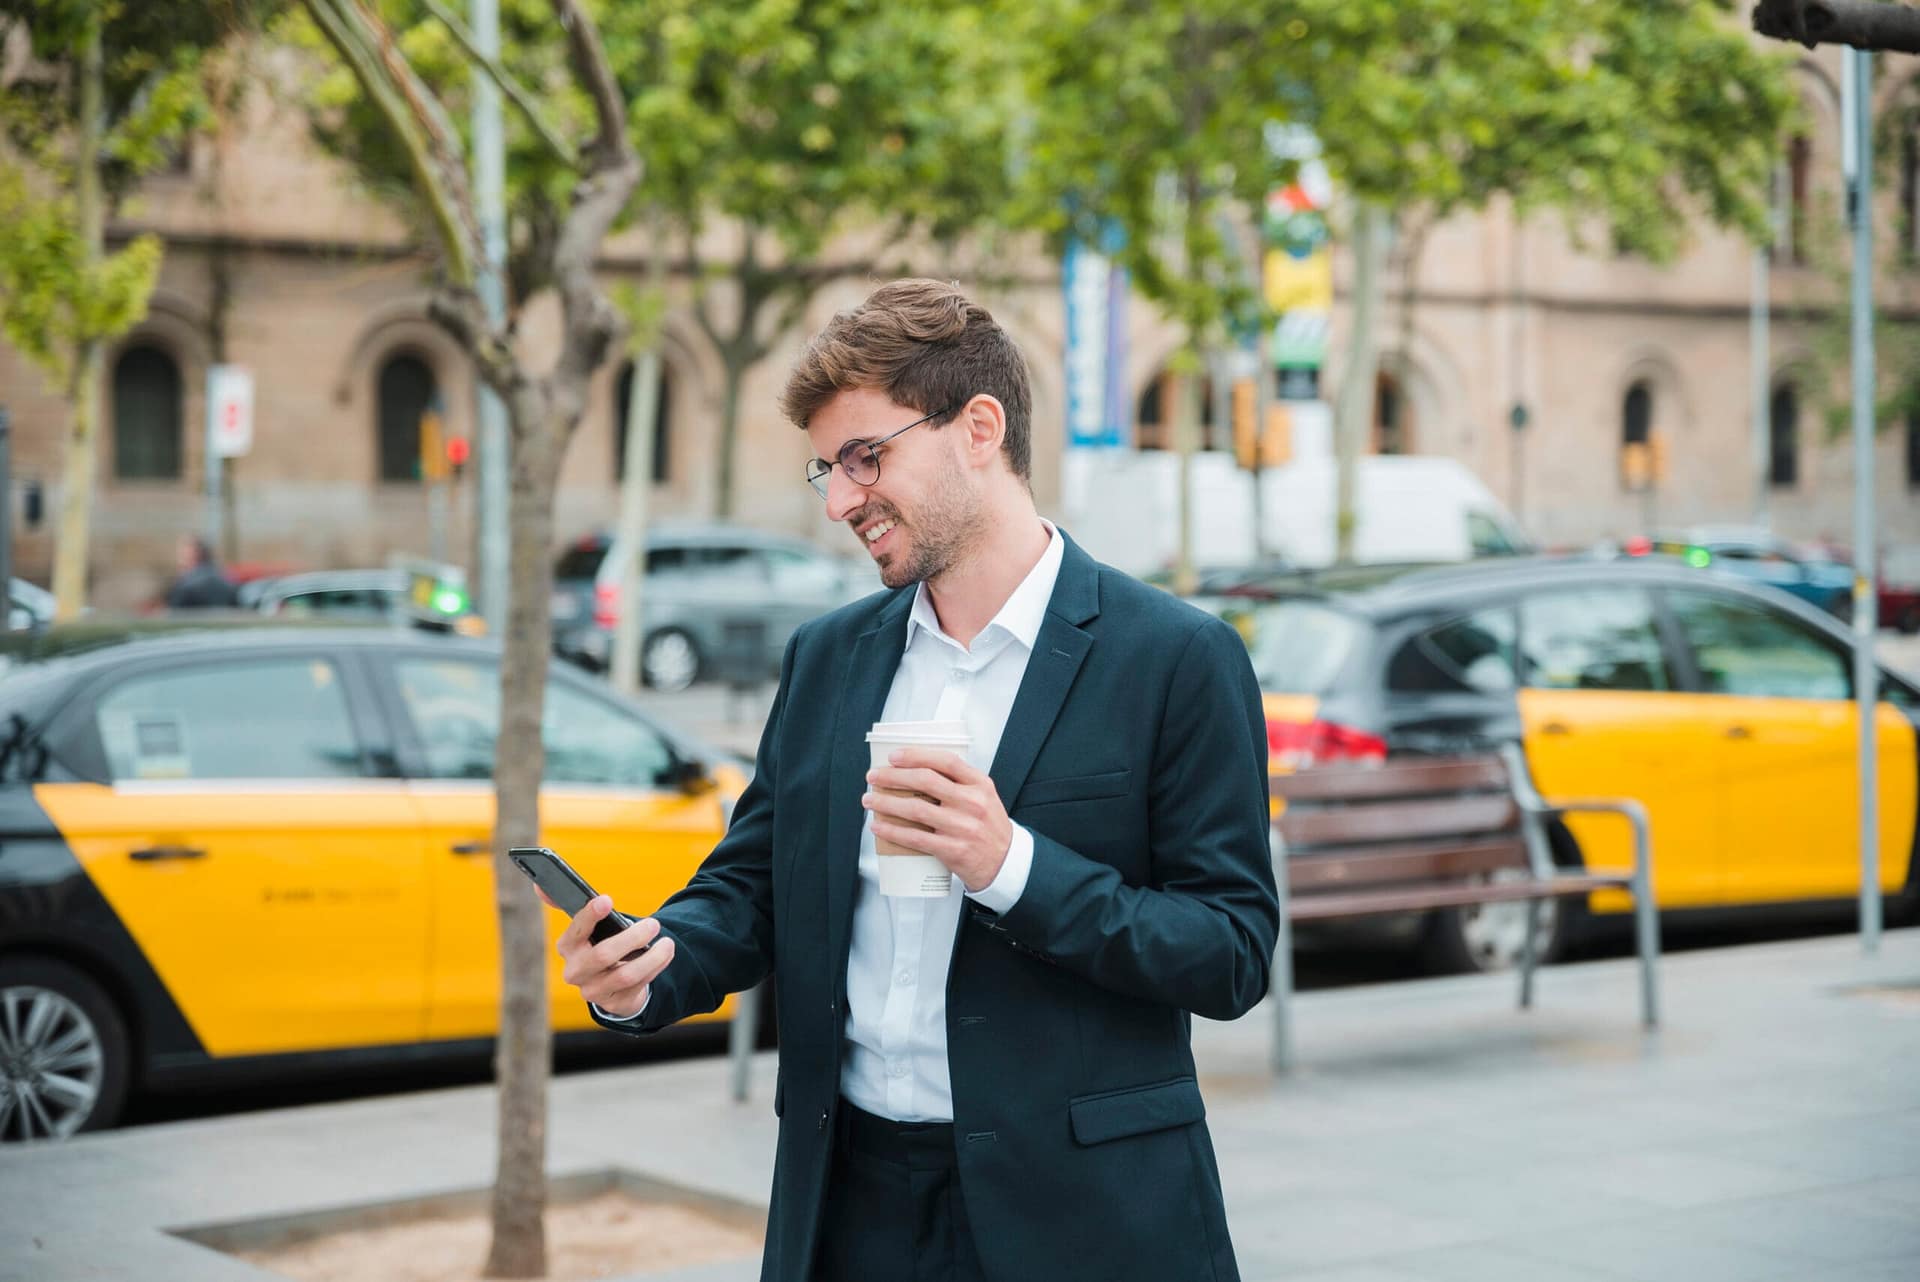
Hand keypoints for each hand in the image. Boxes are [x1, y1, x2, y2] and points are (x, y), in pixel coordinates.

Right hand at [554, 894, 673, 1018]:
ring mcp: (593, 991)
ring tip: (668, 943)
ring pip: (626, 975)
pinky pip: (638, 986)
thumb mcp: (589, 927)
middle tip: (654, 924)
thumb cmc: (601, 944)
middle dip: (632, 937)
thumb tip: (539, 885)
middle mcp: (575, 972)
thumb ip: (571, 905)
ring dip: (652, 957)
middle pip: (603, 955)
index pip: (576, 930)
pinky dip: (655, 968)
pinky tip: (664, 956)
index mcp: (567, 947)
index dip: (590, 915)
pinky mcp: (614, 1004)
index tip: (607, 900)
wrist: (612, 984)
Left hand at [865, 748, 1012, 892]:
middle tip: (874, 777)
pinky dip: (892, 830)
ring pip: (915, 809)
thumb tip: (916, 770)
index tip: (894, 756)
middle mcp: (972, 803)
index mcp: (979, 785)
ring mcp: (962, 827)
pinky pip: (915, 838)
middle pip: (925, 781)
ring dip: (886, 802)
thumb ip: (958, 783)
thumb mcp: (984, 797)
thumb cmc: (988, 827)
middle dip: (893, 776)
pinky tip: (879, 825)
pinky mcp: (953, 850)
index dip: (916, 755)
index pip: (945, 761)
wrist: (1004, 863)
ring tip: (870, 800)